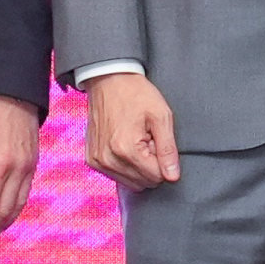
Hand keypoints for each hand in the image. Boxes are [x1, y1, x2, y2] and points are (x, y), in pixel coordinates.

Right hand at [80, 70, 181, 189]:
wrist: (108, 80)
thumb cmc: (136, 95)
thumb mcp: (161, 116)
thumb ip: (168, 150)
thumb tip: (173, 177)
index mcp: (126, 150)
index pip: (156, 177)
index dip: (162, 159)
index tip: (155, 140)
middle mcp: (107, 160)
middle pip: (143, 182)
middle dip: (150, 164)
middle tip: (147, 139)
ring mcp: (97, 161)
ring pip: (130, 183)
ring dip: (138, 166)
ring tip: (135, 140)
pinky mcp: (91, 160)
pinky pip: (116, 175)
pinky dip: (125, 165)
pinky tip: (124, 144)